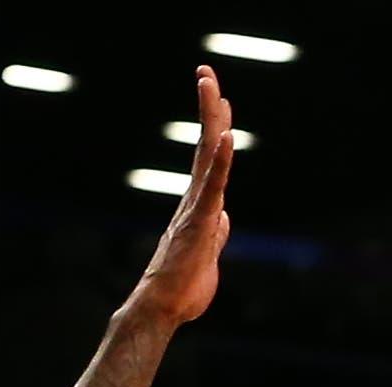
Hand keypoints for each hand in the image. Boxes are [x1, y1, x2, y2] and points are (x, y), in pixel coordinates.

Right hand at [129, 65, 234, 326]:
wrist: (164, 308)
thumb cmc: (183, 288)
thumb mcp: (209, 254)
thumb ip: (216, 233)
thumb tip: (224, 218)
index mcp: (200, 205)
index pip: (209, 158)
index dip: (216, 127)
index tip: (220, 99)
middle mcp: (195, 199)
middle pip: (206, 144)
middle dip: (209, 107)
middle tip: (206, 73)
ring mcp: (196, 208)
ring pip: (207, 156)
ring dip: (212, 119)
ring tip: (211, 86)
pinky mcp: (199, 222)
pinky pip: (213, 186)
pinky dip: (221, 161)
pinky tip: (227, 136)